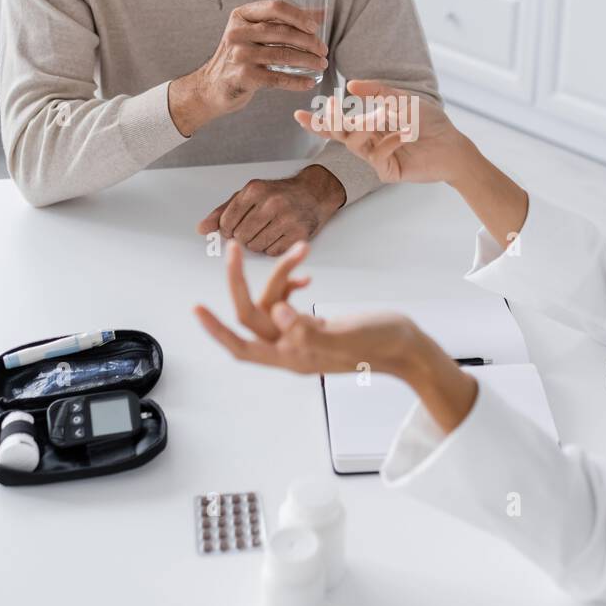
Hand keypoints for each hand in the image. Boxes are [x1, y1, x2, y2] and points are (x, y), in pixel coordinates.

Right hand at [169, 0, 328, 135]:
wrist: (211, 87)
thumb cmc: (238, 57)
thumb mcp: (251, 33)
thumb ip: (280, 22)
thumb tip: (320, 13)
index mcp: (241, 16)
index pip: (275, 7)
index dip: (299, 15)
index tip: (315, 27)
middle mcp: (238, 33)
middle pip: (283, 32)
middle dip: (309, 42)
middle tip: (323, 50)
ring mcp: (239, 55)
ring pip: (283, 55)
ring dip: (308, 61)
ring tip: (321, 65)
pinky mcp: (244, 77)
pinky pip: (278, 78)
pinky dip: (297, 81)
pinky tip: (309, 82)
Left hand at [194, 241, 478, 432]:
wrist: (408, 347)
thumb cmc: (382, 342)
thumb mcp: (346, 334)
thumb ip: (309, 329)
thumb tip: (277, 314)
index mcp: (294, 356)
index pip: (243, 344)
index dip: (217, 329)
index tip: (196, 309)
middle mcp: (292, 350)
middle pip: (252, 316)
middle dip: (241, 282)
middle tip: (233, 249)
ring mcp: (302, 338)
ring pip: (273, 303)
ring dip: (280, 274)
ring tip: (301, 249)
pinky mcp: (314, 327)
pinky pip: (289, 303)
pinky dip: (291, 284)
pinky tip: (305, 273)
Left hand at [196, 165, 345, 255]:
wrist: (313, 193)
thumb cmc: (278, 194)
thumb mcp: (248, 195)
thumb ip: (223, 211)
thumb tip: (202, 228)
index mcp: (255, 191)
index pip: (227, 221)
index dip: (227, 228)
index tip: (234, 226)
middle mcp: (271, 203)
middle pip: (240, 236)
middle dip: (243, 236)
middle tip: (253, 227)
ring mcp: (287, 219)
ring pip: (255, 246)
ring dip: (256, 243)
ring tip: (265, 230)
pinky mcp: (299, 234)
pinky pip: (272, 252)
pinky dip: (271, 248)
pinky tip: (277, 235)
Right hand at [294, 78, 469, 184]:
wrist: (451, 145)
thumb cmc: (429, 122)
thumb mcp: (404, 99)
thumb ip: (378, 92)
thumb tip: (350, 84)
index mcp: (370, 126)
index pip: (339, 124)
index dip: (319, 120)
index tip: (298, 114)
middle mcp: (369, 143)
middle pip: (339, 136)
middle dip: (327, 125)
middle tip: (321, 111)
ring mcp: (377, 158)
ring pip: (355, 144)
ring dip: (366, 127)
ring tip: (386, 117)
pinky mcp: (387, 172)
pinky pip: (377, 156)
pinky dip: (387, 142)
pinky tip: (403, 135)